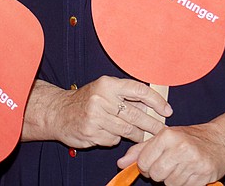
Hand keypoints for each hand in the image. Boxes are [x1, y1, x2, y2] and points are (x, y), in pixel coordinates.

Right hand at [53, 76, 171, 147]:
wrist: (58, 112)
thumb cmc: (87, 100)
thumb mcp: (105, 90)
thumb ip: (127, 96)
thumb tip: (154, 106)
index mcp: (108, 84)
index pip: (139, 91)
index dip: (157, 101)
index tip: (167, 111)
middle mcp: (101, 99)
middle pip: (136, 115)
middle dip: (152, 124)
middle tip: (161, 130)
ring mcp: (95, 117)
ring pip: (127, 130)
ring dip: (137, 134)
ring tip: (142, 135)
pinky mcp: (91, 133)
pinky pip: (113, 139)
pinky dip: (117, 138)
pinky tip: (114, 134)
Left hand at [117, 123, 224, 185]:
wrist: (222, 140)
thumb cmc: (190, 138)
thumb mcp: (165, 137)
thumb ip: (141, 150)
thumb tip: (120, 164)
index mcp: (168, 136)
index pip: (144, 162)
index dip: (147, 166)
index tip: (156, 161)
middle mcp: (180, 147)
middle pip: (156, 175)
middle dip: (160, 174)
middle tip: (170, 165)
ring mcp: (193, 162)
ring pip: (170, 184)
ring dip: (174, 179)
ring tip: (183, 166)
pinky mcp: (204, 175)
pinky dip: (186, 183)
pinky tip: (192, 172)